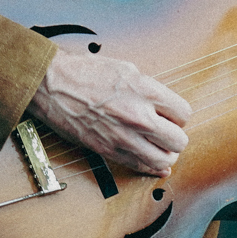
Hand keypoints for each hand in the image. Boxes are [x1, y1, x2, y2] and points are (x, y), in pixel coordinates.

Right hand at [29, 47, 190, 175]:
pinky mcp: (108, 150)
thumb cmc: (86, 73)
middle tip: (167, 133)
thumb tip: (164, 105)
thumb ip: (150, 90)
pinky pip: (139, 167)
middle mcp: (139, 117)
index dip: (178, 116)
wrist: (52, 84)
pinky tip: (152, 162)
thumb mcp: (128, 70)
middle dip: (175, 137)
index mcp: (146, 92)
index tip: (171, 115)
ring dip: (165, 155)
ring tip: (159, 148)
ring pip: (163, 160)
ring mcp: (123, 137)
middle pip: (179, 141)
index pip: (184, 114)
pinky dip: (150, 168)